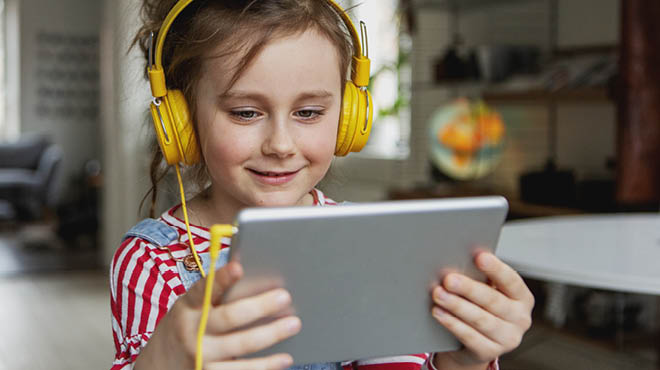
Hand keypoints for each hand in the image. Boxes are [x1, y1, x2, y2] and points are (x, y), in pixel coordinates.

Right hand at [135, 262, 300, 369]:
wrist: (157, 367)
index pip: (204, 289)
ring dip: (271, 335)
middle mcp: (192, 332)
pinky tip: (284, 359)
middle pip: (230, 318)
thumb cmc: (185, 328)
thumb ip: (212, 296)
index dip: (221, 279)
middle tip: (285, 297)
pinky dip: (266, 366)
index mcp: (187, 307)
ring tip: (294, 324)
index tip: (239, 267)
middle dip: (260, 306)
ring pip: (241, 346)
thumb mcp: (189, 309)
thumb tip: (247, 272)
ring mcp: (201, 357)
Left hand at [431, 252, 533, 367]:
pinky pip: (469, 337)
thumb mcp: (486, 290)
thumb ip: (479, 277)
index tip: (479, 257)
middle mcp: (520, 319)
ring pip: (480, 320)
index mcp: (522, 297)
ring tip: (439, 294)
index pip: (511, 281)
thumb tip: (459, 259)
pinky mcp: (490, 353)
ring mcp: (507, 339)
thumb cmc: (480, 307)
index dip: (496, 269)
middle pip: (493, 301)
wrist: (474, 344)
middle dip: (468, 288)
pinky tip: (439, 312)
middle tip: (449, 279)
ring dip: (457, 305)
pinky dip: (452, 323)